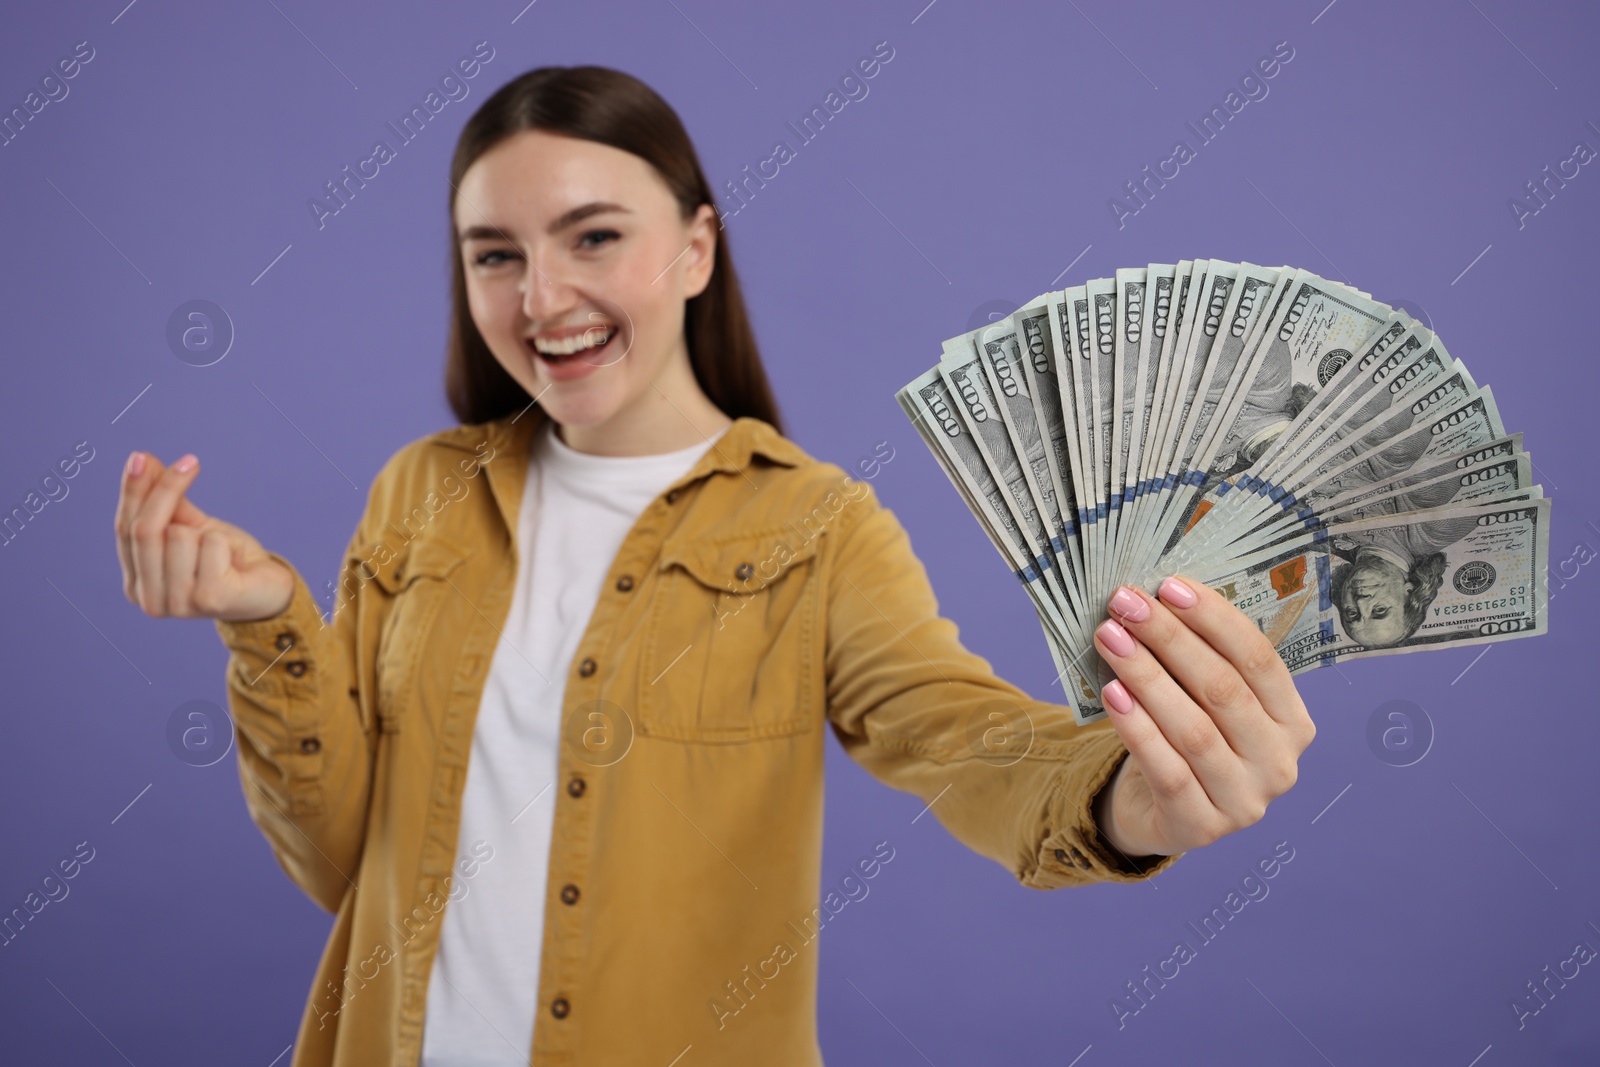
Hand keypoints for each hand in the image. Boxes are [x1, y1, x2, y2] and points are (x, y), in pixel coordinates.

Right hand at [115, 451, 293, 621]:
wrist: (269, 589)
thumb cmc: (225, 558)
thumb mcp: (192, 525)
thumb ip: (165, 500)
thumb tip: (141, 460)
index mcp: (136, 583)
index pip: (125, 528)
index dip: (133, 491)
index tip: (141, 456)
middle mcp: (149, 601)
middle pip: (145, 530)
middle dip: (166, 490)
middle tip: (191, 462)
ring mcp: (178, 604)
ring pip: (178, 536)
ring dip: (205, 532)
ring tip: (220, 552)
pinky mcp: (209, 600)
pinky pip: (210, 545)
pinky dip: (224, 543)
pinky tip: (233, 563)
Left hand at [1089, 576, 1315, 860]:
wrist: (1160, 811)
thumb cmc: (1186, 736)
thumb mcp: (1203, 699)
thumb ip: (1197, 657)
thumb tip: (1156, 596)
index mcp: (1292, 722)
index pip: (1258, 659)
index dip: (1214, 619)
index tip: (1168, 586)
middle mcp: (1279, 763)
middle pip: (1223, 689)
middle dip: (1170, 639)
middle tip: (1127, 604)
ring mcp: (1245, 801)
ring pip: (1193, 728)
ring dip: (1147, 676)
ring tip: (1110, 638)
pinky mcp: (1201, 827)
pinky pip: (1167, 769)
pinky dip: (1138, 728)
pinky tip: (1112, 693)